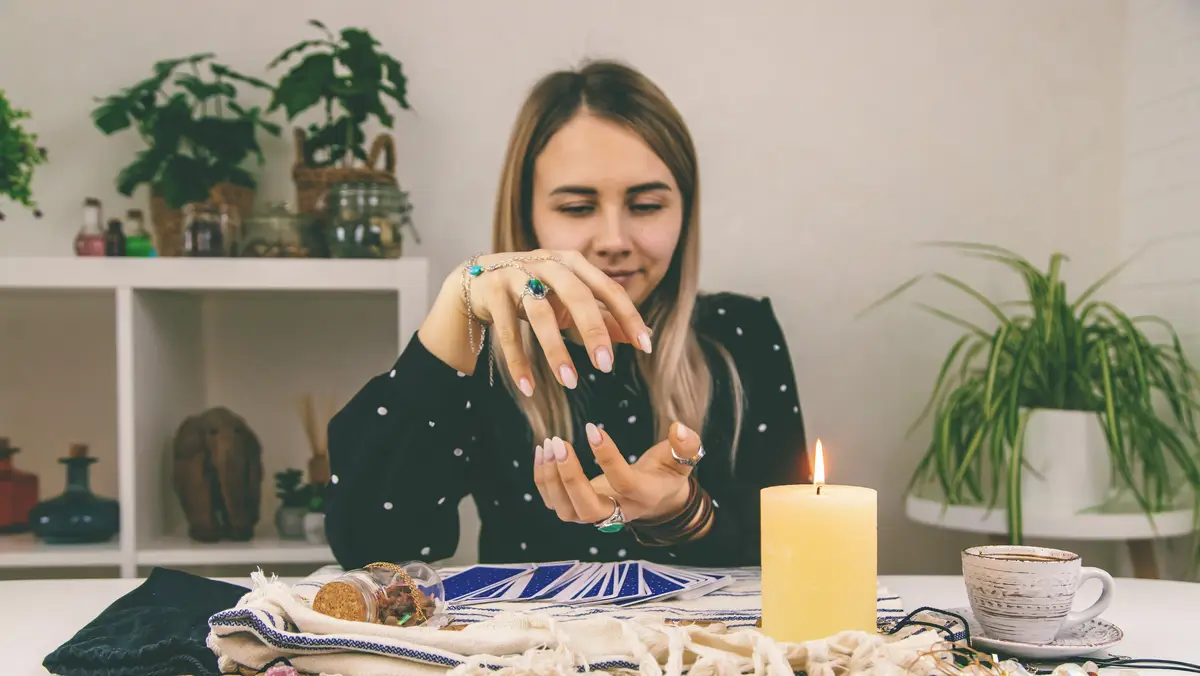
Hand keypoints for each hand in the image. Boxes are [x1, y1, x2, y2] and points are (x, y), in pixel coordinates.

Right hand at [447, 250, 652, 394]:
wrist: (479, 279)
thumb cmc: (535, 290)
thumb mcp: (570, 301)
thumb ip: (603, 316)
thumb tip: (643, 336)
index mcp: (573, 263)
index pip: (607, 288)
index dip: (628, 316)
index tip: (645, 345)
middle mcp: (547, 263)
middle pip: (576, 295)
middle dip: (593, 331)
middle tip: (606, 366)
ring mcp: (516, 275)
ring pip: (539, 314)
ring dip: (555, 350)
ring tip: (570, 382)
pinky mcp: (492, 291)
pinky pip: (507, 331)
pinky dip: (518, 361)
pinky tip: (528, 388)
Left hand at [533, 421, 701, 524]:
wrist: (655, 500)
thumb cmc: (667, 474)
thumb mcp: (682, 460)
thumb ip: (686, 446)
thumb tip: (679, 428)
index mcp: (644, 496)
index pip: (624, 482)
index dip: (607, 457)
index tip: (592, 427)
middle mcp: (618, 512)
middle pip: (588, 510)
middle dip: (570, 478)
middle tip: (559, 443)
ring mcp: (596, 514)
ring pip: (566, 511)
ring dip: (551, 480)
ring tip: (548, 445)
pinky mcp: (579, 510)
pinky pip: (554, 503)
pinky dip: (543, 480)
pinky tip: (543, 452)